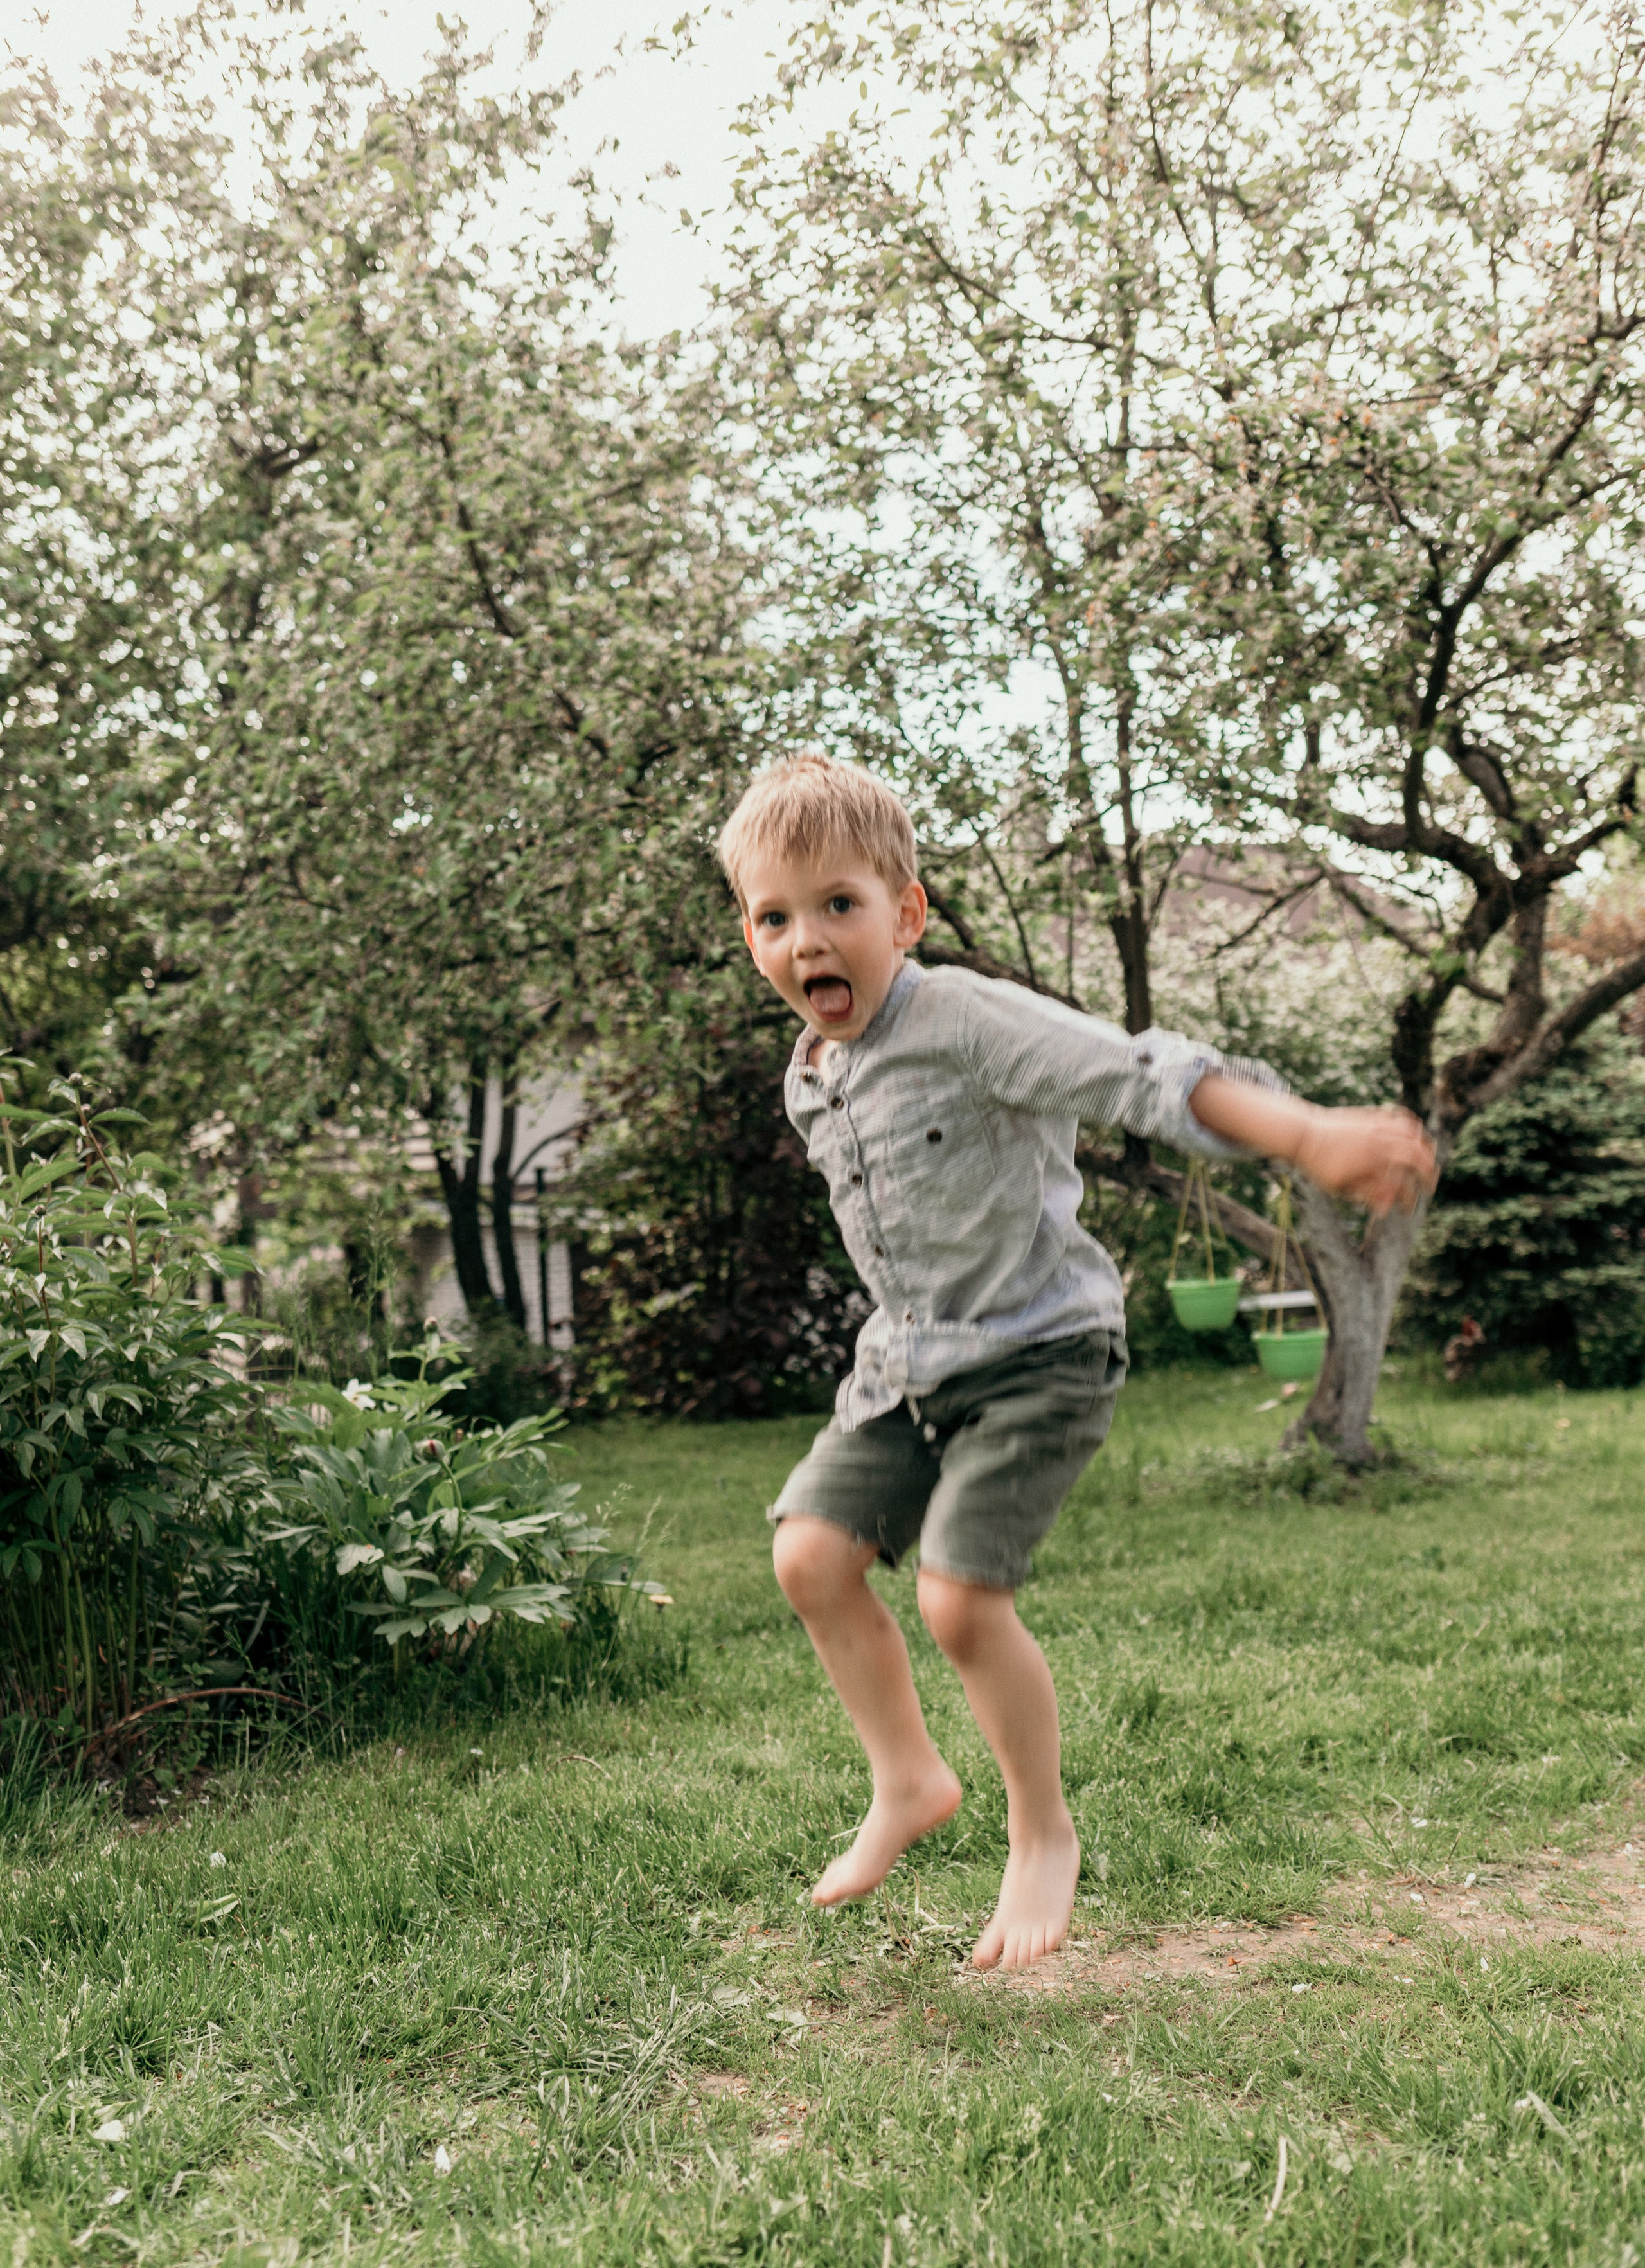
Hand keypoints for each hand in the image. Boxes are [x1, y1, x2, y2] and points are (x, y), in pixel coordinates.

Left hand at [1293, 1106, 1437, 1215]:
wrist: (1302, 1134)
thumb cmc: (1319, 1164)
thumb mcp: (1340, 1186)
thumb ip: (1367, 1194)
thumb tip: (1388, 1208)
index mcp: (1374, 1160)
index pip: (1404, 1179)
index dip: (1410, 1196)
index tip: (1409, 1208)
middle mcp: (1379, 1140)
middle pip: (1417, 1152)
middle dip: (1428, 1170)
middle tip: (1429, 1182)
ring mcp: (1376, 1125)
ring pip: (1413, 1132)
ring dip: (1424, 1145)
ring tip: (1427, 1157)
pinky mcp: (1371, 1116)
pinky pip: (1399, 1117)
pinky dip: (1412, 1126)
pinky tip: (1413, 1133)